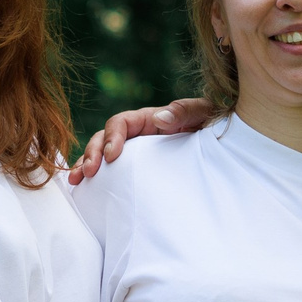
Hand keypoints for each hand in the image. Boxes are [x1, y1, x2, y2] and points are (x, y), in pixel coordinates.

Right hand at [67, 97, 216, 184]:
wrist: (224, 145)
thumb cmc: (214, 125)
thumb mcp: (204, 114)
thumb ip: (185, 112)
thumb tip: (160, 117)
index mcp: (149, 119)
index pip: (121, 123)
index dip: (112, 137)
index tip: (112, 156)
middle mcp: (137, 134)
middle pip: (104, 139)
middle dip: (92, 153)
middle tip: (88, 173)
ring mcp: (135, 153)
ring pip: (102, 155)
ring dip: (86, 165)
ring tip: (77, 181)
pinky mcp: (136, 169)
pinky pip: (111, 172)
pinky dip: (96, 178)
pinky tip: (83, 190)